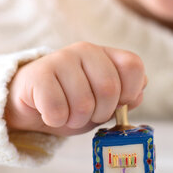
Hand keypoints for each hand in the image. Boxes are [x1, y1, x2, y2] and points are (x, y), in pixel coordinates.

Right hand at [5, 42, 146, 135]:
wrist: (33, 103)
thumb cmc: (72, 103)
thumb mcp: (104, 104)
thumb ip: (125, 99)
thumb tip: (138, 94)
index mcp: (106, 56)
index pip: (134, 66)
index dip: (130, 92)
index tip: (118, 104)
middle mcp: (86, 51)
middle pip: (109, 89)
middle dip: (100, 113)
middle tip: (87, 114)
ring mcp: (61, 59)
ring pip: (83, 104)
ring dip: (76, 120)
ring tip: (68, 114)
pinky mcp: (38, 74)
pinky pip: (57, 110)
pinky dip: (56, 121)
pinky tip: (50, 113)